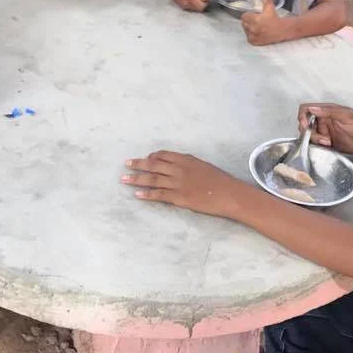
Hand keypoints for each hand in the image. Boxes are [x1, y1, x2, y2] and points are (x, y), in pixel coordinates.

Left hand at [121, 150, 246, 217]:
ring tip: (124, 179)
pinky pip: (159, 195)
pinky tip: (137, 194)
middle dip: (138, 164)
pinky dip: (147, 194)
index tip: (144, 158)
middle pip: (153, 165)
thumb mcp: (203, 165)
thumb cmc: (219, 180)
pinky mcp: (179, 197)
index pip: (163, 155)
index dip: (151, 156)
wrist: (228, 193)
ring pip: (152, 179)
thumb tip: (177, 165)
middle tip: (126, 164)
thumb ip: (188, 164)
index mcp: (185, 159)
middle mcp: (179, 169)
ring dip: (136, 179)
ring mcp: (177, 183)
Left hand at [241, 0, 284, 45]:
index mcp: (255, 20)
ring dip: (249, 28)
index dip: (248, 15)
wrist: (282, 30)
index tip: (253, 14)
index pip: (244, 16)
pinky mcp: (255, 42)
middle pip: (244, 23)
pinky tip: (258, 32)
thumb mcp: (270, 7)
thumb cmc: (275, 18)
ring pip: (245, 30)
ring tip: (257, 26)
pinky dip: (251, 35)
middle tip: (255, 20)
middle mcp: (253, 29)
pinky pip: (249, 38)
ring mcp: (254, 36)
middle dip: (248, 21)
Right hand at [298, 104, 352, 154]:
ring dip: (315, 139)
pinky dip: (317, 146)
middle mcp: (322, 121)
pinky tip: (327, 145)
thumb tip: (312, 109)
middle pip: (305, 124)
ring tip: (327, 142)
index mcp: (325, 111)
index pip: (306, 109)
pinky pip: (315, 144)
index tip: (305, 125)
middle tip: (322, 138)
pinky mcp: (326, 143)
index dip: (302, 116)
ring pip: (309, 135)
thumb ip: (328, 111)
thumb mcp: (345, 115)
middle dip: (309, 132)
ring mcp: (324, 132)